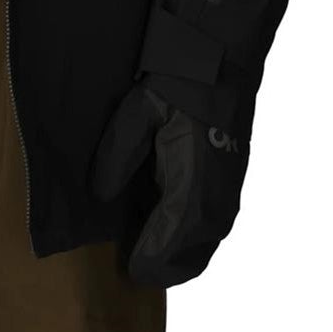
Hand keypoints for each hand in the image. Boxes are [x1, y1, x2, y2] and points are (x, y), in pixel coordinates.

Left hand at [89, 74, 249, 287]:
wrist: (224, 61)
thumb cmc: (181, 83)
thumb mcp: (139, 111)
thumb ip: (118, 155)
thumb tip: (101, 194)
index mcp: (194, 187)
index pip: (168, 244)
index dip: (147, 262)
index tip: (128, 270)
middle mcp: (216, 200)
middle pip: (191, 257)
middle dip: (163, 267)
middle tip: (133, 265)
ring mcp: (228, 194)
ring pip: (205, 245)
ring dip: (178, 255)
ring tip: (145, 248)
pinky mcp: (231, 184)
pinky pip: (212, 228)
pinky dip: (191, 238)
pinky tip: (166, 225)